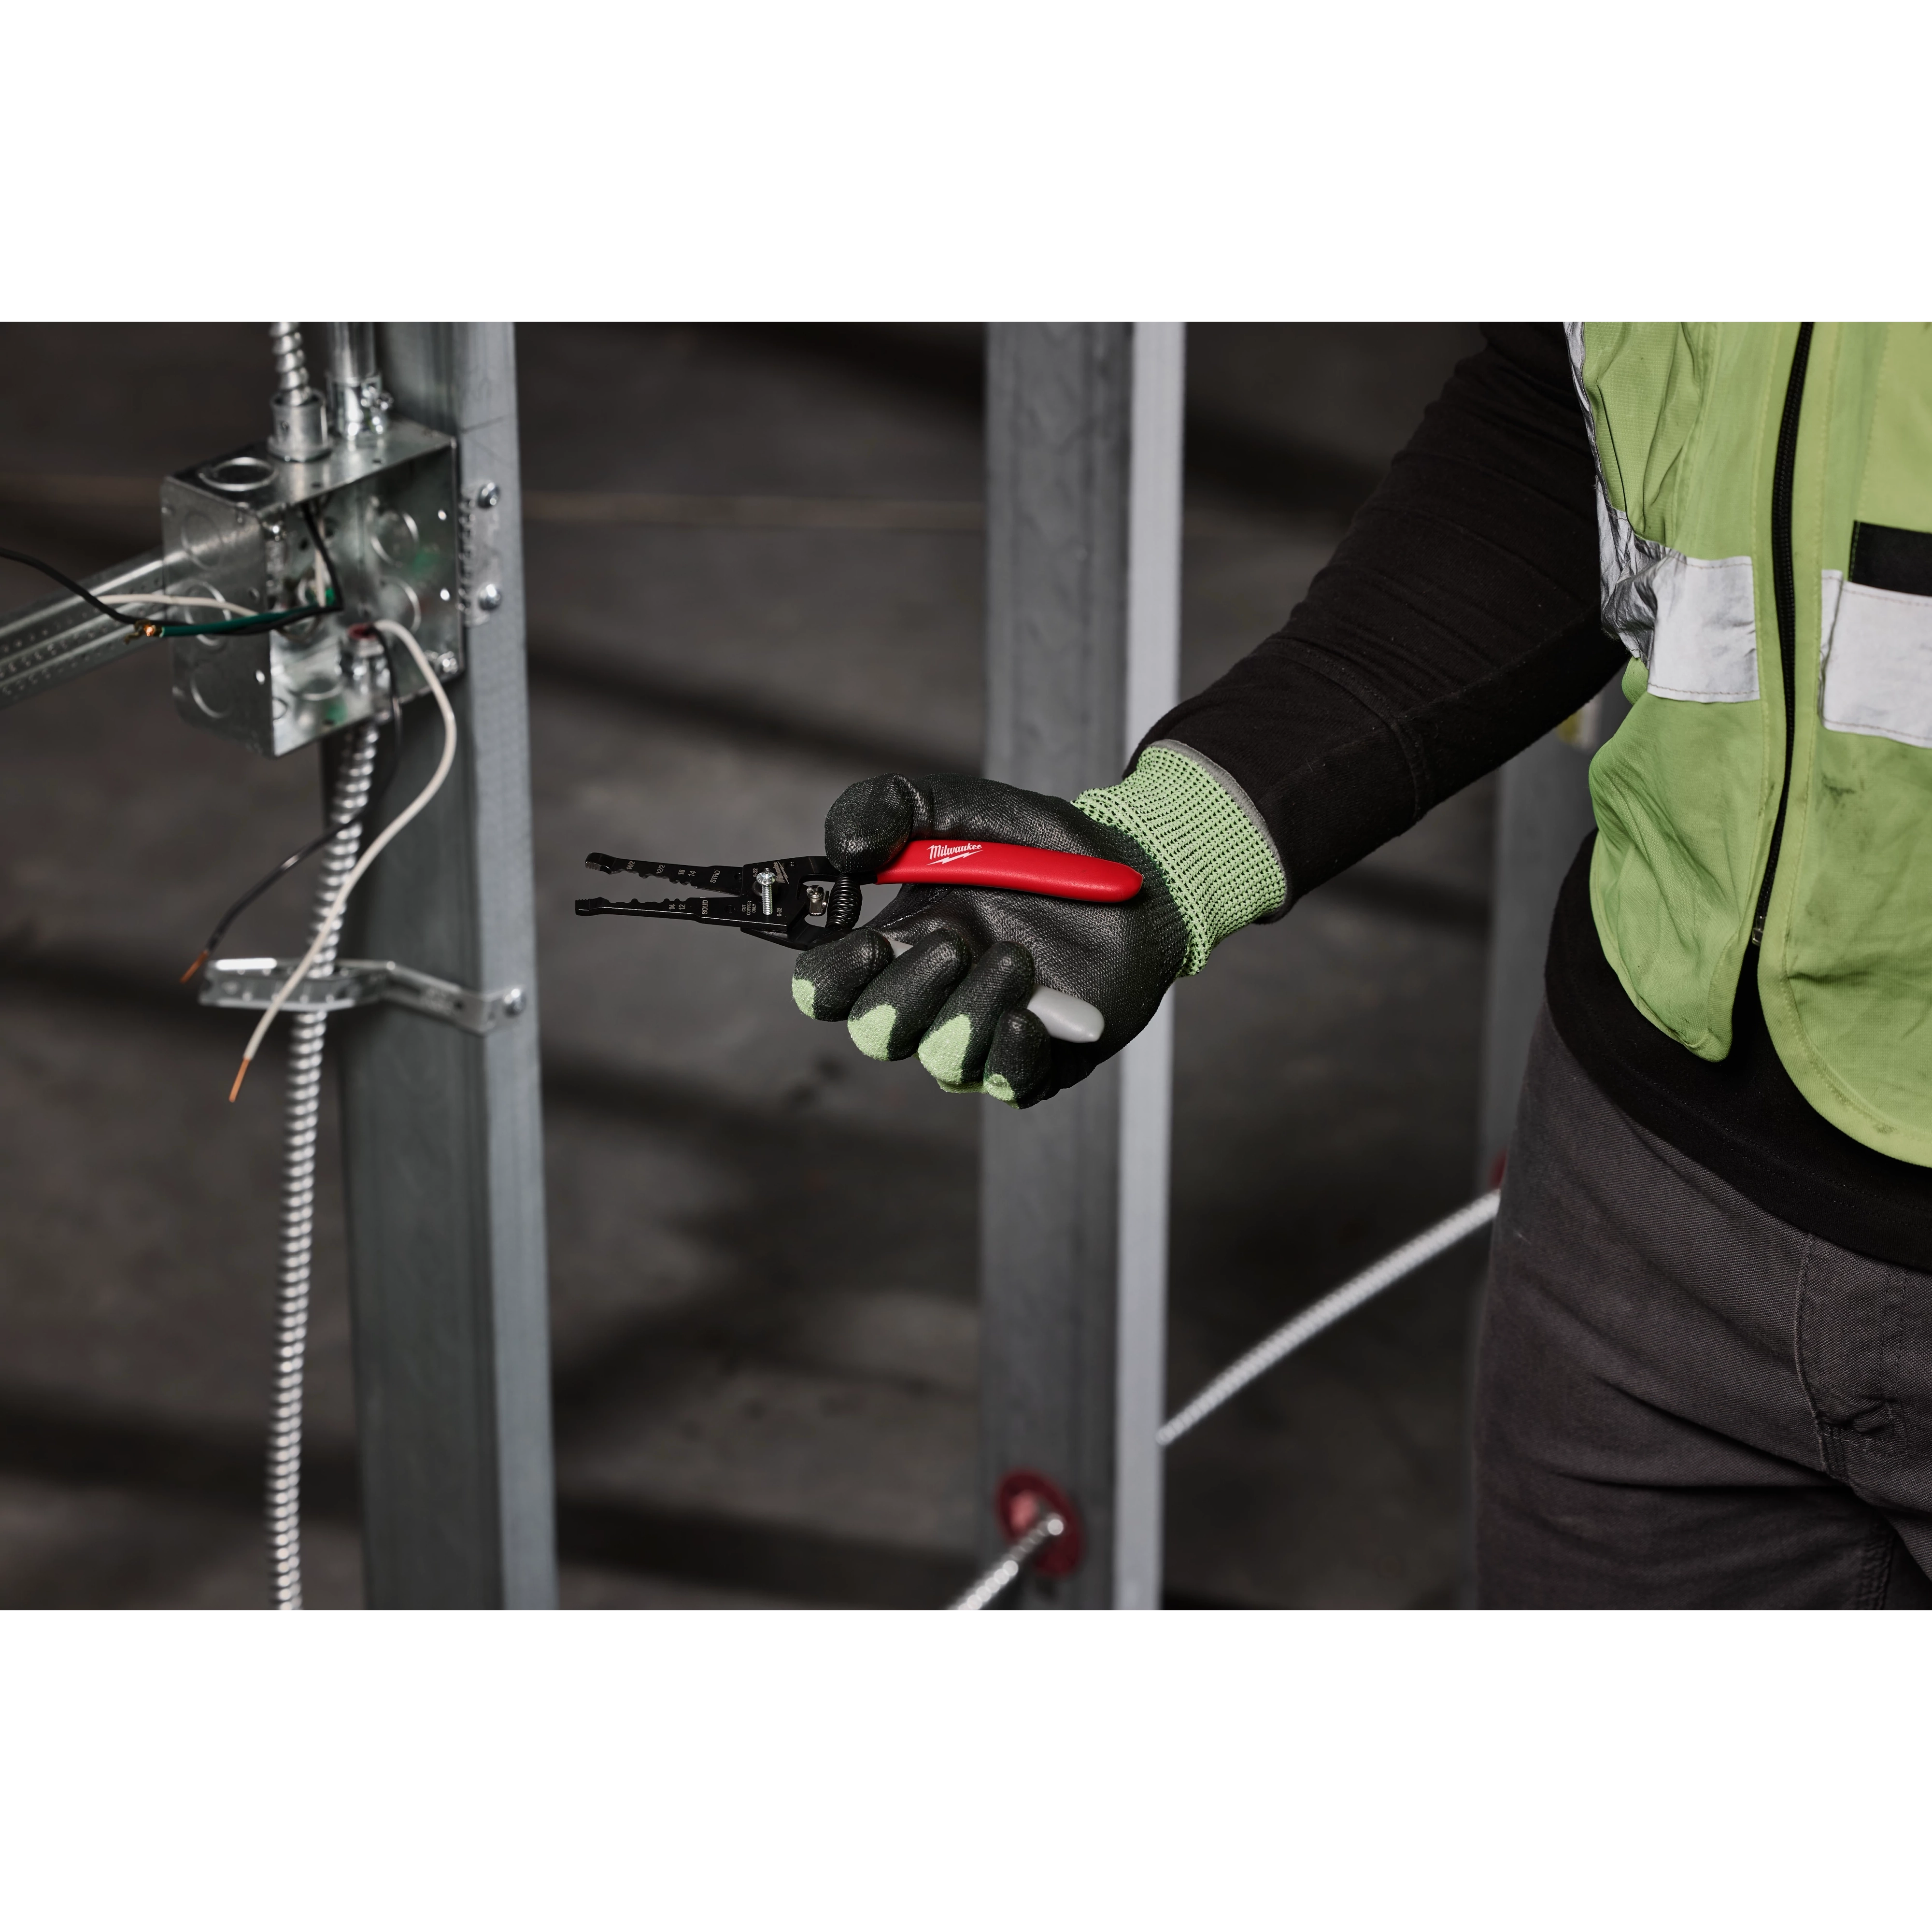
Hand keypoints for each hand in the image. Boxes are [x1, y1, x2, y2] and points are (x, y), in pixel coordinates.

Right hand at [790, 773, 1186, 1106]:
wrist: (1126, 868)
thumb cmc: (1031, 844)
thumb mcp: (955, 805)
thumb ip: (887, 807)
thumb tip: (843, 854)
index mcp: (896, 946)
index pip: (828, 989)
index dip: (832, 978)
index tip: (869, 940)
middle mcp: (932, 998)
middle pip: (878, 1034)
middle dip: (906, 995)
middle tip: (954, 945)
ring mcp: (985, 1033)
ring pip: (943, 1060)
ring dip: (970, 1011)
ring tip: (1017, 958)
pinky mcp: (1041, 1057)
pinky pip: (1009, 1085)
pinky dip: (1010, 1057)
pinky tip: (1028, 1017)